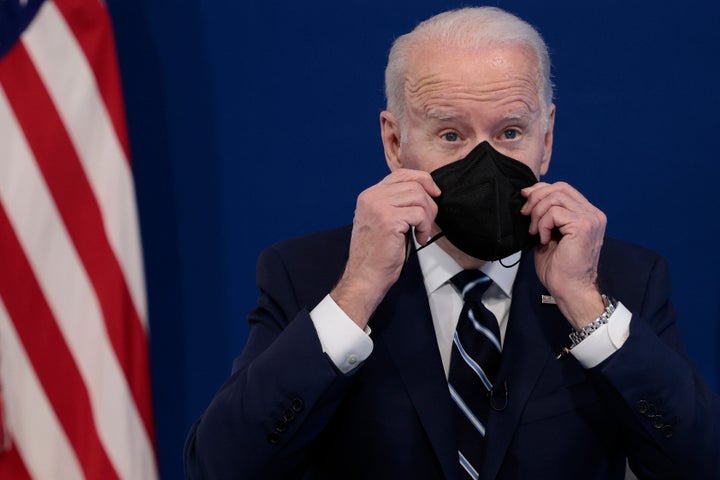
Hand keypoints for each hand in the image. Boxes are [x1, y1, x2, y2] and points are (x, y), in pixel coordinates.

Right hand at [331, 169, 439, 327]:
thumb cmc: (377, 254)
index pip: (401, 174)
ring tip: (422, 232)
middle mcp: (371, 197)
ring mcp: (379, 207)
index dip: (422, 180)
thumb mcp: (384, 220)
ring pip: (419, 197)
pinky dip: (425, 227)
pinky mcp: (388, 220)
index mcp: (369, 195)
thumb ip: (396, 204)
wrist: (365, 276)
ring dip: (428, 216)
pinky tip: (419, 238)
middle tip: (427, 223)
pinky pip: (419, 214)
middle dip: (429, 204)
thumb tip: (424, 193)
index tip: (434, 193)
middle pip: (414, 185)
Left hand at [521, 182, 606, 328]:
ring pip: (556, 197)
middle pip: (560, 187)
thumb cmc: (559, 269)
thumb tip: (529, 197)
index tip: (525, 200)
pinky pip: (554, 213)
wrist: (570, 290)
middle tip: (525, 215)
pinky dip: (542, 224)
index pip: (563, 188)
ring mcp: (590, 219)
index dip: (541, 190)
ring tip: (535, 232)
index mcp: (587, 214)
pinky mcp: (583, 226)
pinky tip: (544, 240)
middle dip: (536, 198)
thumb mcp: (549, 234)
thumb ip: (546, 216)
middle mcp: (593, 214)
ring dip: (538, 213)